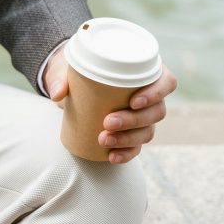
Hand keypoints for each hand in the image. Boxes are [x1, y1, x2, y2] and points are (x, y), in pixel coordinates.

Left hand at [43, 45, 177, 163]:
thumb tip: (56, 95)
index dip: (156, 93)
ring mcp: (143, 117)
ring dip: (128, 139)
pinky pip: (135, 147)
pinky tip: (111, 157)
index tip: (134, 101)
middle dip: (134, 121)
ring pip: (147, 132)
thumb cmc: (79, 68)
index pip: (166, 82)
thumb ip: (60, 77)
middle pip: (157, 112)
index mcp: (145, 72)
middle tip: (108, 122)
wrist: (71, 82)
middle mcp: (150, 96)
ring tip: (103, 140)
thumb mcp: (68, 66)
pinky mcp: (131, 133)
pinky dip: (125, 154)